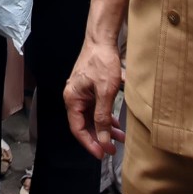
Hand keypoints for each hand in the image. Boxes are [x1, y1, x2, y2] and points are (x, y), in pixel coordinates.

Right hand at [62, 39, 124, 157]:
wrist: (102, 40)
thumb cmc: (101, 61)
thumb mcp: (105, 91)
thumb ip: (103, 117)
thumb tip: (102, 138)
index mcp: (72, 99)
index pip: (78, 129)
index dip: (90, 143)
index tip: (102, 153)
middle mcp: (74, 98)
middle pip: (85, 125)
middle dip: (99, 138)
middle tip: (112, 149)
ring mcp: (82, 94)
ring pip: (92, 118)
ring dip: (105, 129)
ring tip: (119, 139)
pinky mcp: (90, 90)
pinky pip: (97, 109)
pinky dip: (106, 118)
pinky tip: (116, 125)